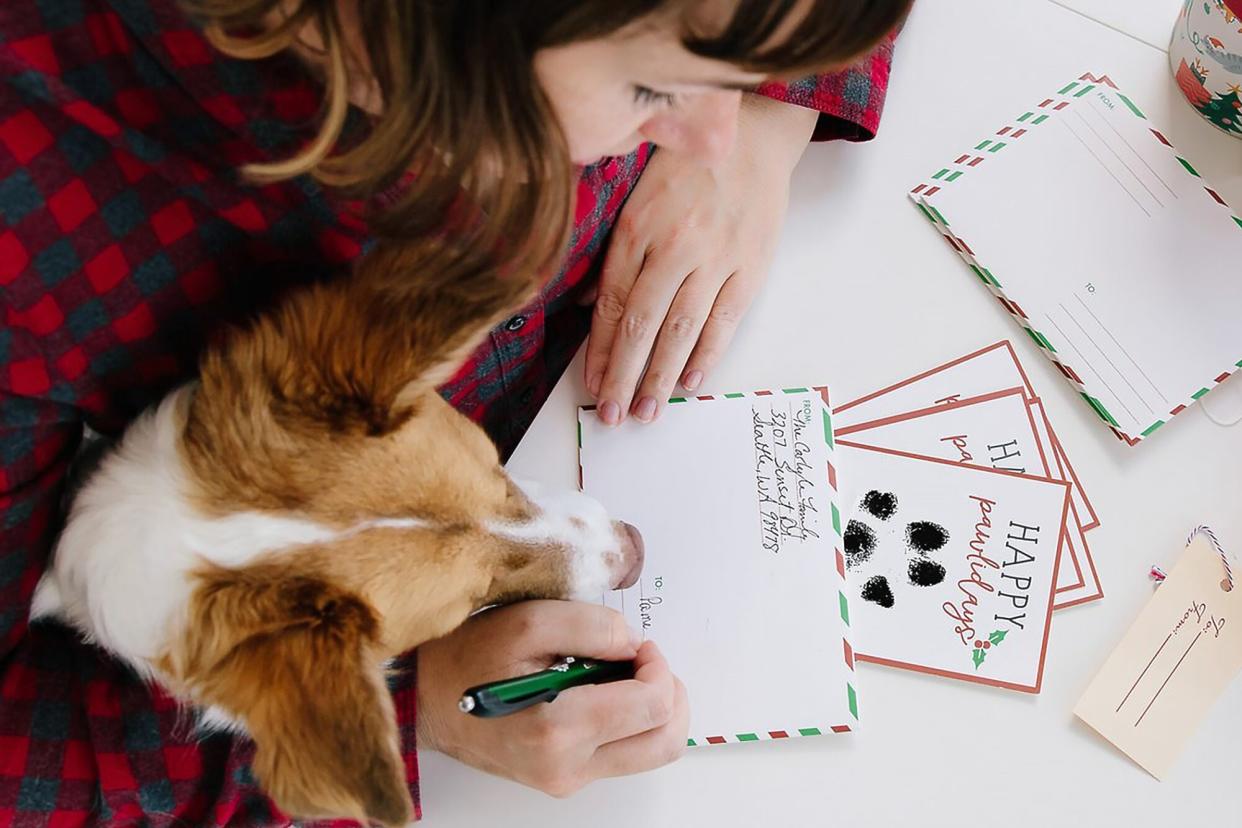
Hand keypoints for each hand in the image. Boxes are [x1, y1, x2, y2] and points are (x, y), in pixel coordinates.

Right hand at [416, 601, 688, 796]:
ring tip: (622, 675)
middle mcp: (567, 766)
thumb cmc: (467, 658)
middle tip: (644, 662)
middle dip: (669, 694)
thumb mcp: (528, 621)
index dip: (658, 666)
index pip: (653, 706)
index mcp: (559, 729)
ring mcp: (565, 778)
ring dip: (652, 710)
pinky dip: (627, 721)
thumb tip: (632, 643)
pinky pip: (621, 754)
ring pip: (649, 753)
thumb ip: (591, 626)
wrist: (423, 699)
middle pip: (664, 742)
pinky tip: (599, 692)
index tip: (638, 645)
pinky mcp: (562, 779)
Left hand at [584, 94, 817, 424]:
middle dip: (623, 375)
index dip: (598, 350)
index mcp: (638, 229)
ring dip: (661, 376)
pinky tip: (690, 383)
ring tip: (647, 411)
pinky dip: (706, 355)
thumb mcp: (635, 197)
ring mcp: (715, 258)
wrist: (753, 133)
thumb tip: (585, 303)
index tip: (591, 384)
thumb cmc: (688, 165)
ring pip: (681, 329)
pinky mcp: (751, 265)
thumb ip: (614, 252)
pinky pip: (724, 320)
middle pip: (641, 324)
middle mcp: (674, 247)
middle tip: (613, 415)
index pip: (611, 303)